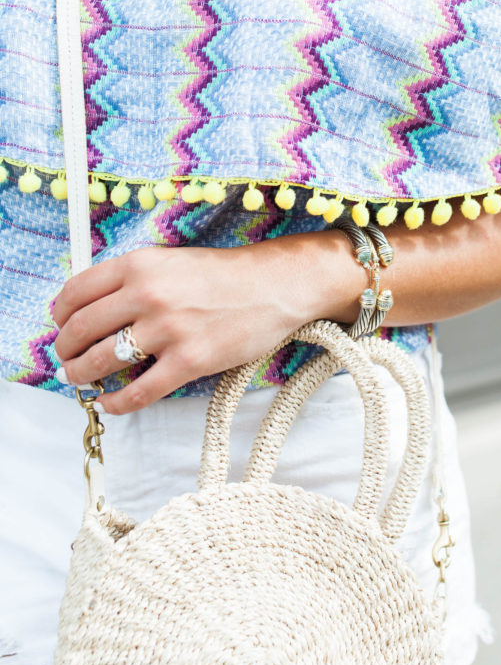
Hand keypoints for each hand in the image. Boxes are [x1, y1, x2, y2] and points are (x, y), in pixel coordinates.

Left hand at [53, 234, 356, 414]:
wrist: (276, 285)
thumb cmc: (225, 275)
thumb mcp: (171, 261)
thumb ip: (134, 279)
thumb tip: (93, 308)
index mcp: (140, 265)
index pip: (75, 292)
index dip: (60, 315)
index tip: (62, 326)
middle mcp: (148, 294)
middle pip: (80, 329)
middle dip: (65, 350)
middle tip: (67, 358)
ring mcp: (168, 330)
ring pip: (100, 362)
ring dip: (81, 376)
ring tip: (81, 380)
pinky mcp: (189, 362)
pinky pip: (137, 392)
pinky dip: (116, 403)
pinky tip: (110, 403)